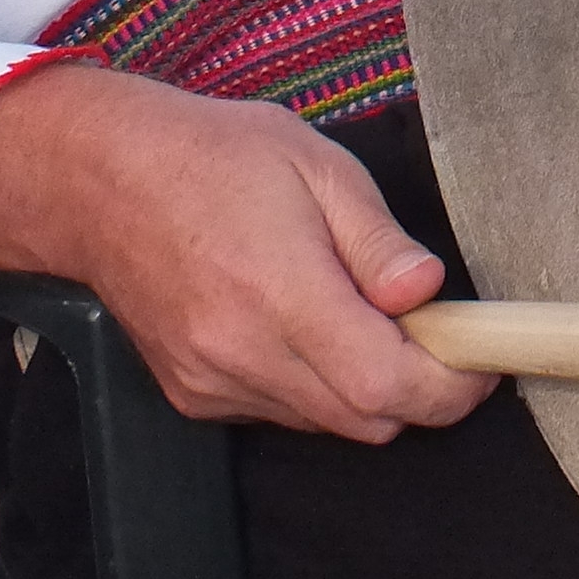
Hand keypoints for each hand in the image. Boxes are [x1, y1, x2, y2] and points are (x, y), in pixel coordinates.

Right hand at [0, 63, 494, 441]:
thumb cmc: (213, 155)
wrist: (99, 180)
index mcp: (283, 294)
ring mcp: (213, 381)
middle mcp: (244, 354)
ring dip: (363, 388)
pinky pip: (278, 413)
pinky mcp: (191, 394)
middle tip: (427, 328)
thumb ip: (377, 240)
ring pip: (325, 422)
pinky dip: (310, 386)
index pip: (390, 386)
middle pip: (367, 420)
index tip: (479, 358)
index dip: (451, 386)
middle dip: (416, 388)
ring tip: (354, 312)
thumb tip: (427, 292)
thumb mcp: (317, 165)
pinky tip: (297, 324)